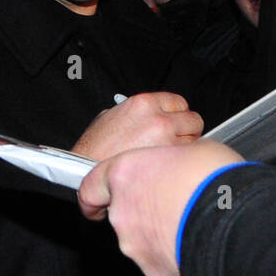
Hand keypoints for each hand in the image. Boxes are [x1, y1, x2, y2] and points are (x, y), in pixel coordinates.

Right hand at [72, 92, 202, 160]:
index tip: (177, 123)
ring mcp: (165, 140)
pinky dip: (181, 164)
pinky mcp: (167, 162)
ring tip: (170, 156)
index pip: (180, 103)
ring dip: (186, 149)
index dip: (179, 115)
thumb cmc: (93, 149)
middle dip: (188, 131)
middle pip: (194, 120)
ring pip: (194, 141)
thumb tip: (149, 115)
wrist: (81, 172)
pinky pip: (186, 160)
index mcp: (143, 104)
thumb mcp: (110, 118)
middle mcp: (158, 119)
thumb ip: (134, 114)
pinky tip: (168, 167)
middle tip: (177, 141)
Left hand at [78, 141, 241, 275]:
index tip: (99, 200)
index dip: (97, 193)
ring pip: (141, 238)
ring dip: (160, 231)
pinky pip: (159, 259)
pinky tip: (198, 241)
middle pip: (122, 212)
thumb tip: (183, 164)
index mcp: (126, 173)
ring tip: (193, 221)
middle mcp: (123, 210)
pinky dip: (173, 253)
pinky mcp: (153, 269)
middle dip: (144, 210)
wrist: (235, 220)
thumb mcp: (198, 149)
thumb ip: (176, 159)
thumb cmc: (215, 178)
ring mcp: (135, 244)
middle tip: (174, 202)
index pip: (92, 186)